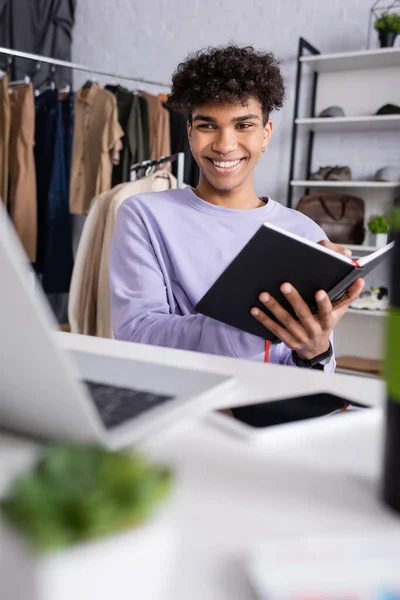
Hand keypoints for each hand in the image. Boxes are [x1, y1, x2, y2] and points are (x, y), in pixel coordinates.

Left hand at [250, 240, 363, 360]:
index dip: (323, 303)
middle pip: (302, 314)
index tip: (320, 292)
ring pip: (285, 321)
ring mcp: (299, 336)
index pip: (326, 312)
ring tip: (264, 295)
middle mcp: (313, 330)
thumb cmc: (326, 325)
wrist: (315, 350)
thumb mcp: (339, 313)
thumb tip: (360, 281)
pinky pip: (274, 329)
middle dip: (293, 299)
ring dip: (274, 307)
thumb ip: (348, 296)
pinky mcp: (287, 340)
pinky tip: (255, 310)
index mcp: (326, 322)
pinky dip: (264, 319)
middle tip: (285, 285)